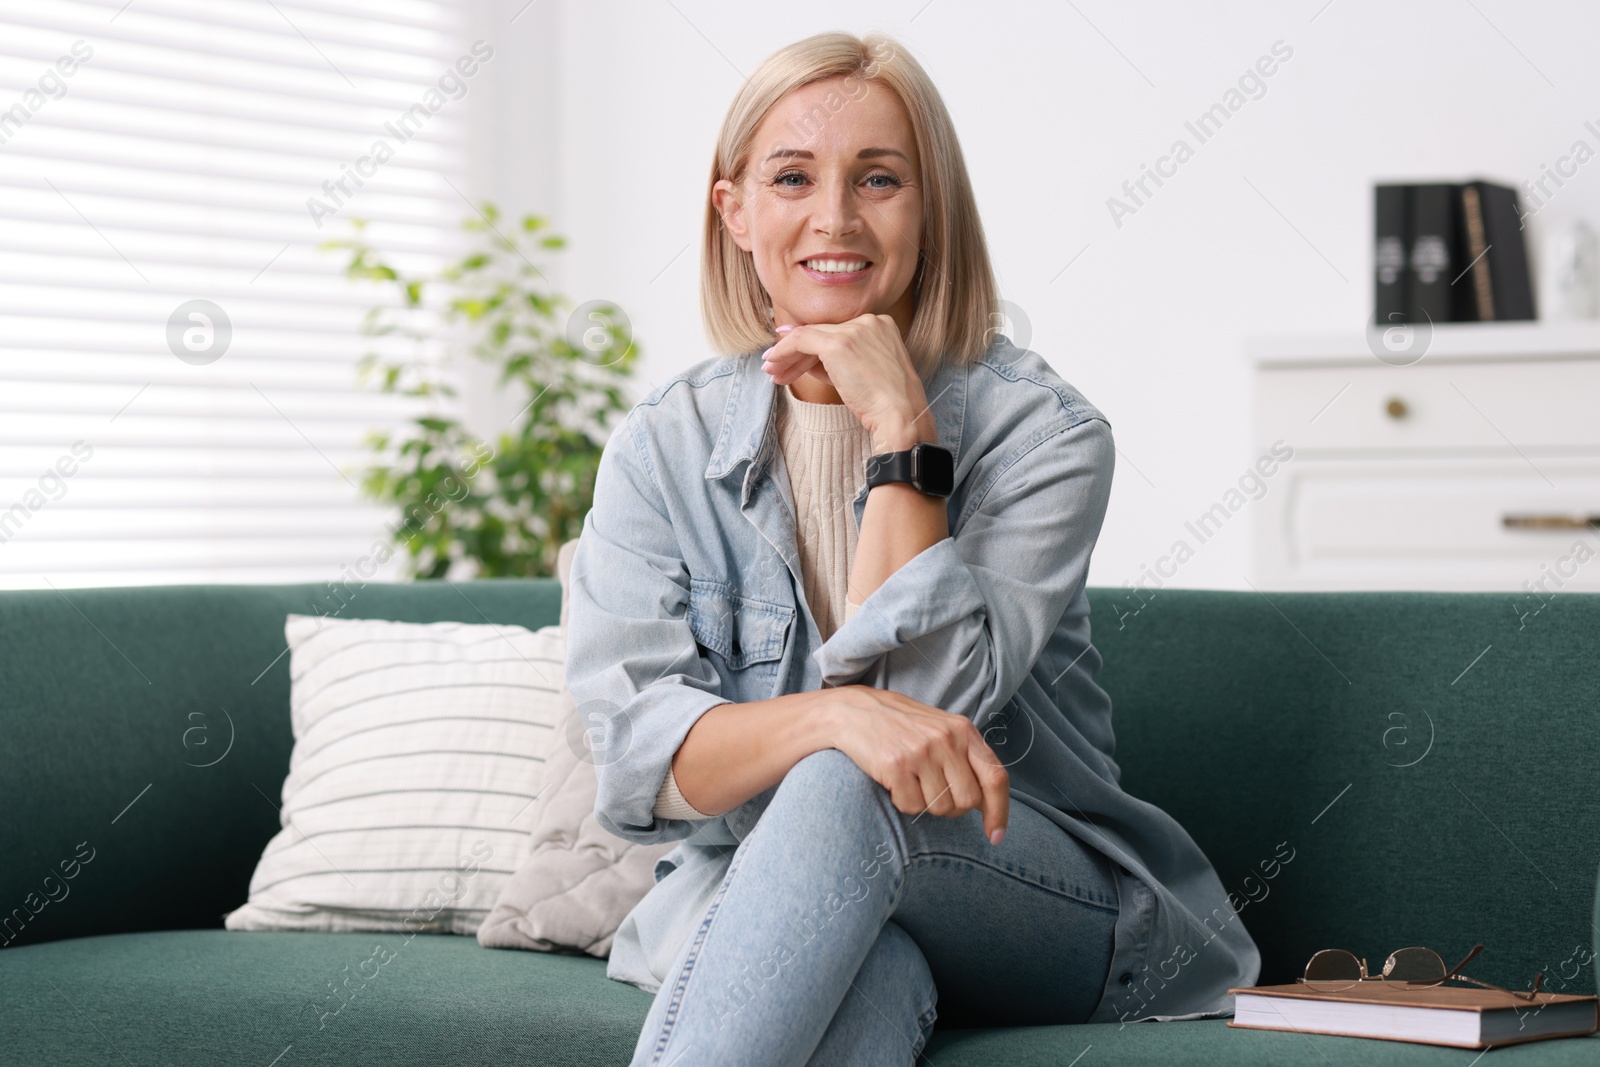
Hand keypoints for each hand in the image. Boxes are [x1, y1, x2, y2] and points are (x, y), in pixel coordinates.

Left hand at [762, 314, 935, 450]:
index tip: (791, 358)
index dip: (812, 348)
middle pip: (822, 333)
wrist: (900, 415)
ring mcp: (855, 329)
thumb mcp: (861, 374)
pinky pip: (801, 340)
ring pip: (809, 336)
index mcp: (881, 325)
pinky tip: (773, 364)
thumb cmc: (885, 402)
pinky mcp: (839, 342)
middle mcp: (870, 320)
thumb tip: (803, 356)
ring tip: (771, 371)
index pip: (837, 333)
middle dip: (795, 353)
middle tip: (776, 368)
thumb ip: (835, 361)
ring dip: (786, 355)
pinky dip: (783, 351)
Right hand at [820, 685, 1009, 843]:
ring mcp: (921, 752)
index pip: (995, 777)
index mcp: (963, 730)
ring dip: (924, 803)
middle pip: (968, 800)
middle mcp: (946, 739)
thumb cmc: (900, 725)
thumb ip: (965, 757)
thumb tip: (986, 802)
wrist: (853, 712)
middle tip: (932, 793)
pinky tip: (894, 781)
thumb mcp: (940, 729)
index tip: (995, 836)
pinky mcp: (896, 765)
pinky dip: (902, 801)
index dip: (999, 811)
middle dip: (952, 808)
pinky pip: (911, 806)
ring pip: (940, 808)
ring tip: (910, 779)